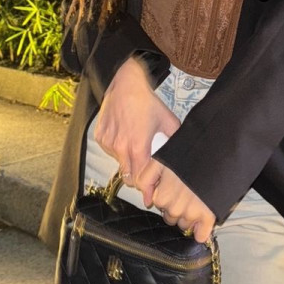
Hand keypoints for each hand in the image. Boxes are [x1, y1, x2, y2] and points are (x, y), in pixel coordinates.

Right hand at [94, 54, 180, 184]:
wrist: (126, 85)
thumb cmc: (147, 102)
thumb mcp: (168, 121)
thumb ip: (174, 141)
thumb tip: (183, 156)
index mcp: (138, 147)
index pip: (140, 180)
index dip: (147, 190)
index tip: (150, 199)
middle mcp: (120, 148)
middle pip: (128, 176)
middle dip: (138, 180)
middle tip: (146, 176)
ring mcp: (108, 143)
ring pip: (119, 164)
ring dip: (128, 163)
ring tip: (136, 151)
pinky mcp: (100, 137)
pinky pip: (109, 152)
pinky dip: (117, 151)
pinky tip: (125, 138)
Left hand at [135, 159, 215, 244]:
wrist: (214, 152)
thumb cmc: (187, 155)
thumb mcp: (159, 161)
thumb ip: (146, 180)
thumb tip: (147, 201)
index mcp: (163, 196)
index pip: (160, 206)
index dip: (165, 196)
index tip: (173, 187)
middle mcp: (176, 208)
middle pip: (171, 218)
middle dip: (176, 207)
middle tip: (186, 191)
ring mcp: (193, 213)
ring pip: (185, 225)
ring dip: (188, 217)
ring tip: (196, 199)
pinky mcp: (209, 216)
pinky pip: (201, 235)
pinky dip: (201, 232)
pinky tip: (201, 225)